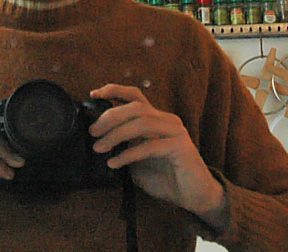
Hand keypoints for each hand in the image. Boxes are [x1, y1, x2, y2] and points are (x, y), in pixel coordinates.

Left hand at [88, 84, 224, 222]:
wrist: (194, 196)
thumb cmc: (165, 177)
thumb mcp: (137, 159)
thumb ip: (124, 146)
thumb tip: (97, 141)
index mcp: (156, 118)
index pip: (135, 95)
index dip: (114, 91)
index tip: (93, 94)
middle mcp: (167, 120)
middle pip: (135, 107)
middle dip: (110, 116)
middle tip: (92, 132)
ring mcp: (175, 132)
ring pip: (142, 122)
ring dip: (116, 134)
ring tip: (99, 148)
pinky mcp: (180, 147)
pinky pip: (150, 146)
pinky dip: (128, 154)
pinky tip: (115, 163)